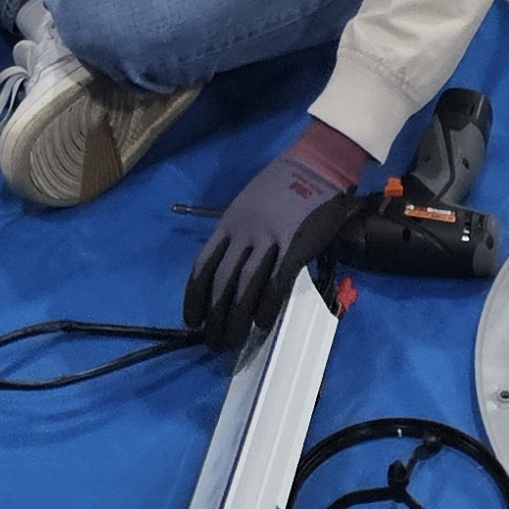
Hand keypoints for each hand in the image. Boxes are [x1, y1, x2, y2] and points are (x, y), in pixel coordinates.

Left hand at [182, 121, 365, 347]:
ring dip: (236, 319)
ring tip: (232, 341)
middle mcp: (244, 233)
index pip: (203, 265)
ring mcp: (269, 240)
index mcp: (229, 224)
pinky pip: (277, 282)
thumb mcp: (249, 205)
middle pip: (221, 282)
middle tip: (213, 343)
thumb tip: (231, 272)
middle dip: (214, 317)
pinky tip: (263, 324)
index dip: (195, 297)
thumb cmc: (283, 186)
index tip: (192, 321)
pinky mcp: (294, 246)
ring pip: (245, 287)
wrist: (316, 165)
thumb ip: (240, 235)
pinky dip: (267, 306)